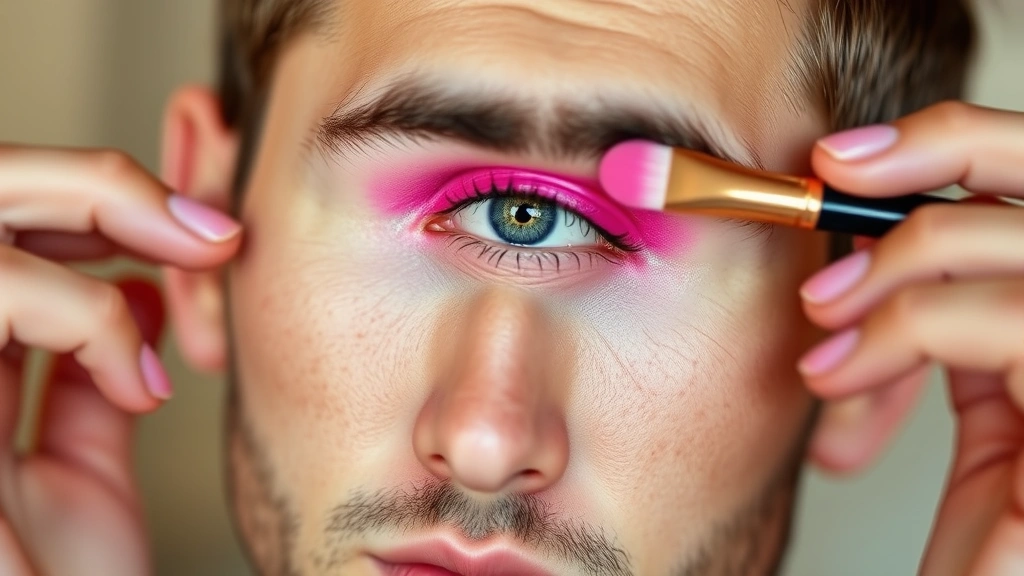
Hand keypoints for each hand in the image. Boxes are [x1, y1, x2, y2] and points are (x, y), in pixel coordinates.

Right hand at [0, 145, 240, 574]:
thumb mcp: (78, 478)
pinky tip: (138, 379)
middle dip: (88, 184)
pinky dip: (79, 314)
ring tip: (185, 262)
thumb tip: (138, 292)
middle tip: (201, 227)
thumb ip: (91, 384)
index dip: (84, 204)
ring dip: (86, 212)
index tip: (195, 234)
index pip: (3, 236)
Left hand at [799, 101, 1023, 575]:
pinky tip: (841, 373)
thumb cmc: (993, 550)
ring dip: (898, 264)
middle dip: (942, 149)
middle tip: (830, 173)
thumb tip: (884, 259)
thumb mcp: (991, 426)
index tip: (846, 157)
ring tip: (823, 320)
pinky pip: (1014, 322)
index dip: (958, 144)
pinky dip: (908, 327)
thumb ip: (962, 338)